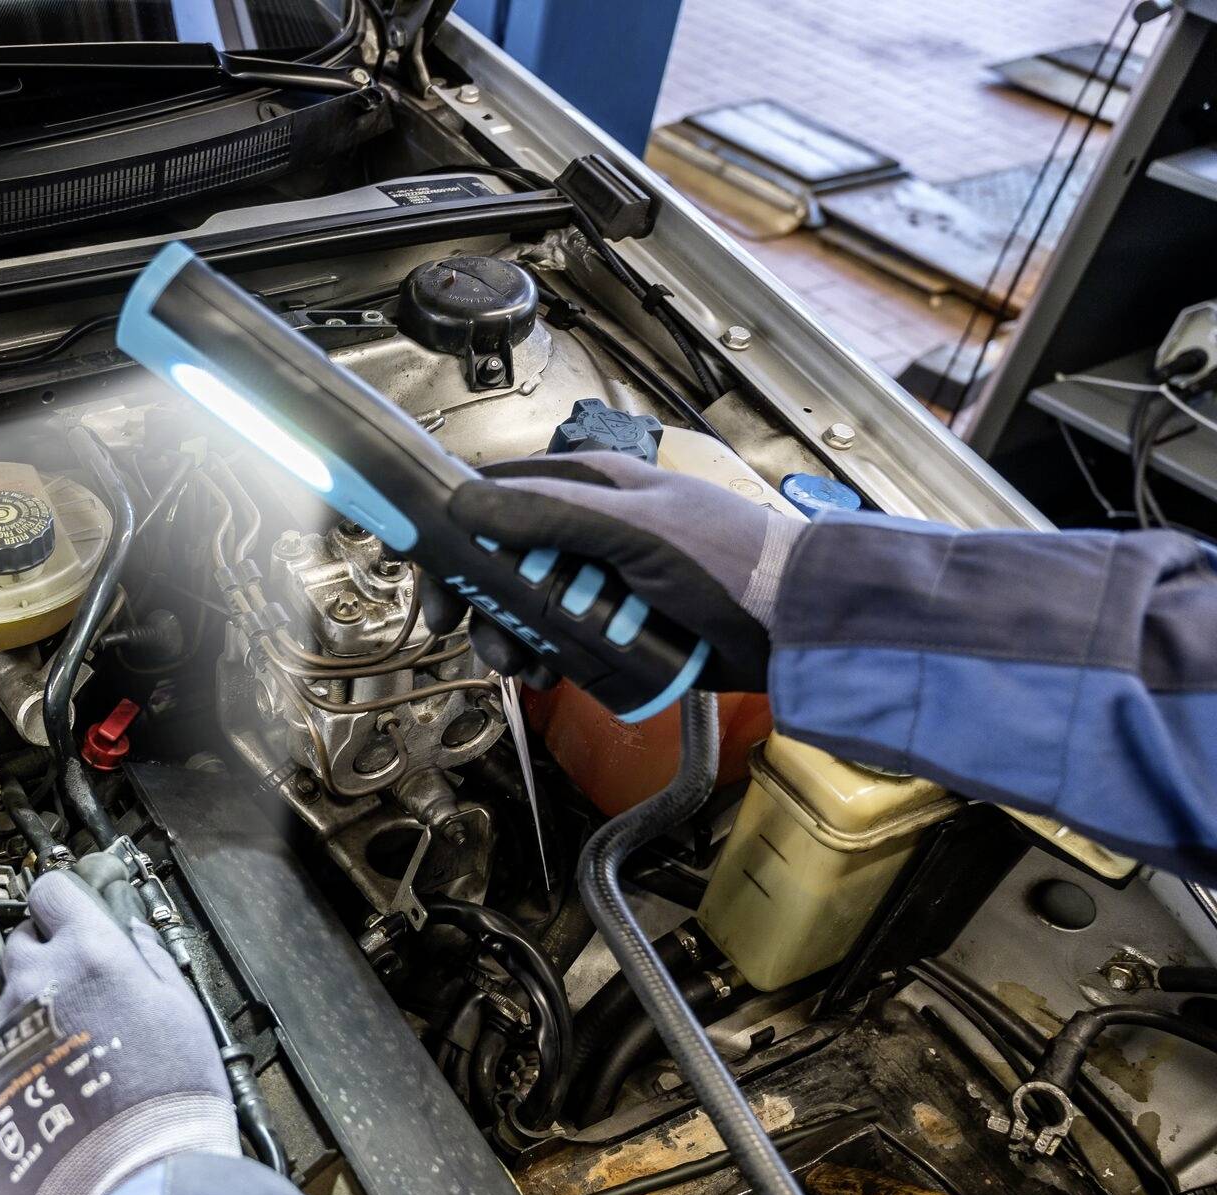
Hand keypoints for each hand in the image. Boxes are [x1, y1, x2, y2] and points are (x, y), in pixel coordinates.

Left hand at [0, 871, 236, 1194]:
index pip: (51, 892)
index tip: (70, 916)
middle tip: (81, 999)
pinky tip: (51, 1096)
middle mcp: (33, 984)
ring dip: (32, 1023)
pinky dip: (13, 1071)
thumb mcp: (182, 1010)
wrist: (133, 1182)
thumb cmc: (168, 1100)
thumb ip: (150, 957)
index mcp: (88, 955)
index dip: (63, 903)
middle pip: (21, 946)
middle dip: (47, 962)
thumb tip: (131, 931)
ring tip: (73, 1066)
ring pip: (7, 1008)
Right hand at [419, 452, 804, 691]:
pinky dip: (543, 657)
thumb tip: (467, 504)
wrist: (793, 626)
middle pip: (500, 557)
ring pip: (524, 604)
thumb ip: (554, 517)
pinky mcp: (614, 625)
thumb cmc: (728, 564)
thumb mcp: (636, 532)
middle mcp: (586, 527)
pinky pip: (558, 639)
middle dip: (478, 598)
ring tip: (521, 665)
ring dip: (508, 636)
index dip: (454, 531)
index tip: (432, 573)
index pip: (496, 495)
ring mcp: (599, 578)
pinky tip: (549, 677)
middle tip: (467, 632)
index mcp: (589, 486)